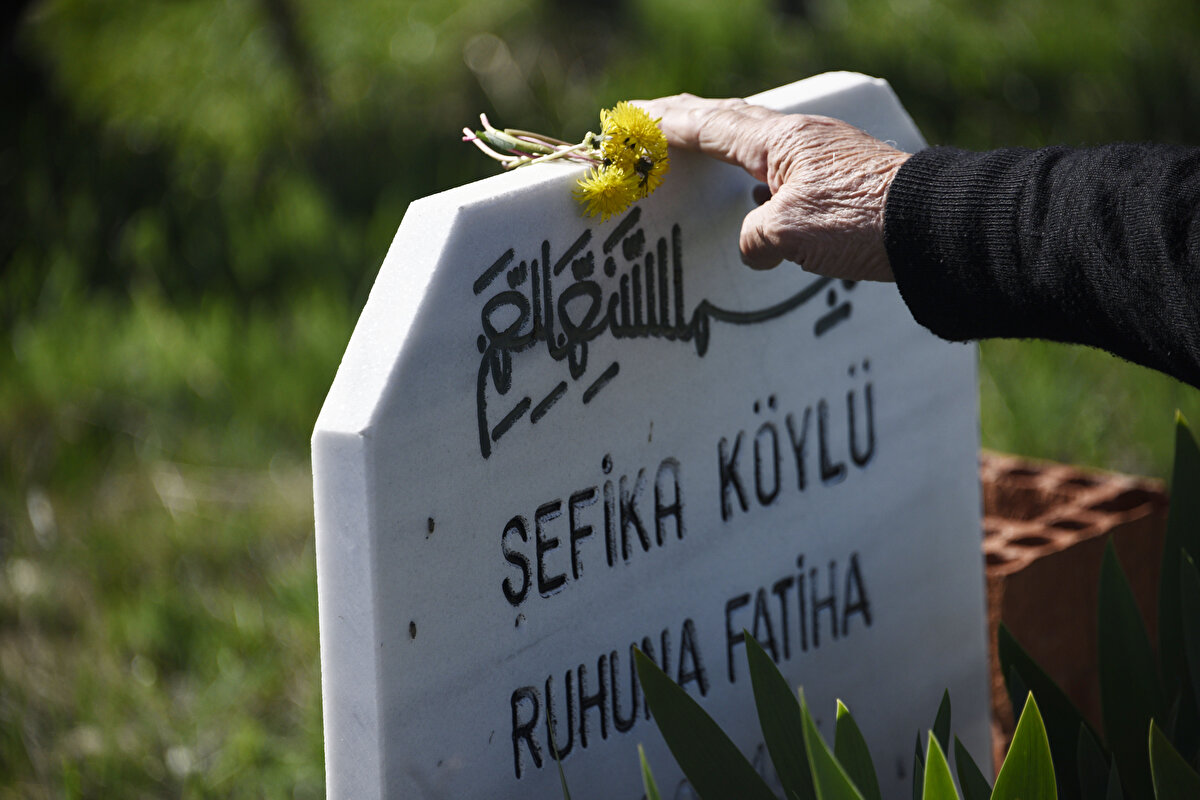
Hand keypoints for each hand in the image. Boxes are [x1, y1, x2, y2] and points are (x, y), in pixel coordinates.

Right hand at [634, 94, 909, 281]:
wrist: (934, 226)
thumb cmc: (861, 221)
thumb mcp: (789, 233)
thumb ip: (756, 238)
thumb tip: (756, 247)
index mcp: (779, 141)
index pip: (708, 126)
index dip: (665, 123)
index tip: (632, 116)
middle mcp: (799, 139)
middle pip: (730, 121)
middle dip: (687, 121)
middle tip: (652, 117)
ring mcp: (821, 156)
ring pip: (756, 144)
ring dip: (722, 144)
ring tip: (696, 148)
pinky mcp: (840, 180)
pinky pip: (780, 168)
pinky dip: (753, 173)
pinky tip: (755, 195)